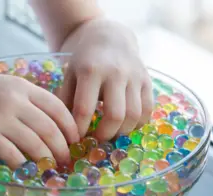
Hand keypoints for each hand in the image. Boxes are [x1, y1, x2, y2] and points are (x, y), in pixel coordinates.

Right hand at [0, 70, 79, 167]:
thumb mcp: (2, 84)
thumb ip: (24, 97)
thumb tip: (48, 119)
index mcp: (21, 87)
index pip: (57, 107)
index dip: (70, 126)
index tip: (75, 139)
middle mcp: (14, 101)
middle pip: (50, 129)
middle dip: (62, 148)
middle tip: (65, 159)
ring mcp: (0, 119)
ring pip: (35, 144)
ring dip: (46, 160)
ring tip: (50, 168)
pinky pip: (13, 155)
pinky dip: (23, 166)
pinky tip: (27, 170)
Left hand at [56, 18, 153, 140]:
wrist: (109, 38)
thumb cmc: (84, 61)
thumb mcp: (69, 75)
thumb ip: (66, 101)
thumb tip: (64, 130)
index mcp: (91, 70)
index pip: (84, 109)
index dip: (79, 129)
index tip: (76, 139)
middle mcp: (116, 73)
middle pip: (115, 115)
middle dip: (105, 135)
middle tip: (96, 140)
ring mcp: (135, 77)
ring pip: (134, 115)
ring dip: (122, 132)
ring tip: (111, 134)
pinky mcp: (147, 81)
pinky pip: (147, 110)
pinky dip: (137, 124)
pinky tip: (125, 125)